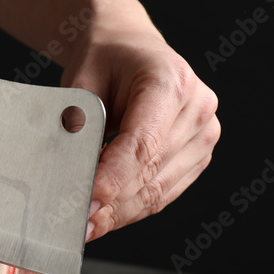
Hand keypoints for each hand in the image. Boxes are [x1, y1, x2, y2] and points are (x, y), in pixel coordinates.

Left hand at [61, 12, 220, 241]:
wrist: (128, 46)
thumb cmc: (104, 59)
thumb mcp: (81, 80)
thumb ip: (79, 125)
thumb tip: (70, 176)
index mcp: (170, 81)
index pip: (142, 145)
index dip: (113, 180)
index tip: (86, 206)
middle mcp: (197, 107)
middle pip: (151, 171)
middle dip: (112, 203)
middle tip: (77, 225)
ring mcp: (204, 133)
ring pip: (159, 189)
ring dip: (121, 213)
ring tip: (87, 227)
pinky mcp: (199, 154)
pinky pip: (165, 192)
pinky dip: (134, 208)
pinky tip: (107, 217)